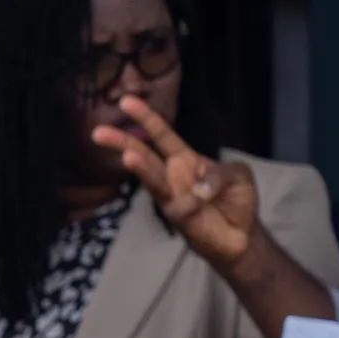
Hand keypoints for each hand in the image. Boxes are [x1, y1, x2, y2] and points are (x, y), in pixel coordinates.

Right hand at [92, 95, 259, 269]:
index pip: (162, 136)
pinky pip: (178, 206)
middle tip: (97, 132)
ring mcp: (170, 196)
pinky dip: (192, 203)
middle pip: (143, 154)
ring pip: (151, 179)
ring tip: (128, 156)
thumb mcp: (238, 174)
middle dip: (122, 142)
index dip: (146, 119)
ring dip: (140, 168)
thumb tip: (200, 187)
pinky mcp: (175, 218)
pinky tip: (202, 204)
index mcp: (186, 159)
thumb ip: (220, 173)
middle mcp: (172, 175)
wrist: (241, 235)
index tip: (126, 102)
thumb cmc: (237, 200)